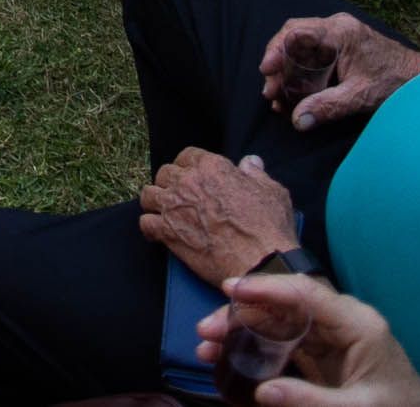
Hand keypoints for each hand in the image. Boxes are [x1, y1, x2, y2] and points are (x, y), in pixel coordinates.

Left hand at [136, 149, 300, 285]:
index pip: (188, 155)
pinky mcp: (168, 232)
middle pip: (165, 173)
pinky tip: (158, 233)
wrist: (261, 263)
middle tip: (179, 197)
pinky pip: (146, 223)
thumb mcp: (273, 192)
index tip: (192, 177)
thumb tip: (249, 161)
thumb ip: (256, 173)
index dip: (189, 166)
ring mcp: (175, 206)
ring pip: (149, 195)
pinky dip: (150, 228)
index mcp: (212, 167)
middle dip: (171, 183)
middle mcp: (188, 182)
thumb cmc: (270, 228)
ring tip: (164, 212)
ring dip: (156, 202)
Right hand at [193, 275, 419, 406]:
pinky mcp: (321, 354)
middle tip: (205, 329)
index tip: (229, 289)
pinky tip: (228, 355)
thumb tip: (261, 391)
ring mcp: (330, 337)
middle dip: (243, 313)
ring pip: (278, 321)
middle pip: (285, 305)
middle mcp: (342, 322)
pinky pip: (282, 342)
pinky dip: (254, 346)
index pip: (307, 294)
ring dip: (242, 329)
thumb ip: (311, 401)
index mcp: (358, 324)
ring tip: (206, 344)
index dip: (267, 288)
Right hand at [259, 14, 419, 128]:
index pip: (297, 32)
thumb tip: (298, 121)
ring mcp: (339, 34)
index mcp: (339, 32)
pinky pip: (313, 53)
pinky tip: (296, 91)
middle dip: (279, 64)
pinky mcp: (341, 46)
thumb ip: (327, 107)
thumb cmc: (393, 82)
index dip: (276, 50)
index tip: (267, 71)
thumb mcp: (360, 96)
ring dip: (288, 69)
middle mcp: (336, 27)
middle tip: (270, 91)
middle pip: (294, 37)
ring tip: (279, 95)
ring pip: (301, 46)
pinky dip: (301, 70)